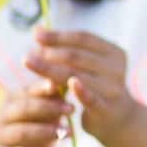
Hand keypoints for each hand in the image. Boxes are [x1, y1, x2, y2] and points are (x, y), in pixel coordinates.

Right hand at [0, 78, 72, 146]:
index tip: (64, 86)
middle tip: (72, 110)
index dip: (46, 88)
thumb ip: (57, 95)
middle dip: (49, 108)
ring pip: (19, 132)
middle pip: (24, 108)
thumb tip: (73, 75)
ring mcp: (0, 135)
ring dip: (44, 132)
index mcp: (14, 98)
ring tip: (68, 132)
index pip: (30, 90)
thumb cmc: (42, 125)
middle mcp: (3, 114)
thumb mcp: (51, 110)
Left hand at [24, 28, 140, 143]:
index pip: (84, 39)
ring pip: (75, 75)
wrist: (118, 117)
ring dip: (48, 69)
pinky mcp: (106, 108)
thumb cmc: (97, 86)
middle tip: (28, 54)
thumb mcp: (86, 65)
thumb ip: (65, 47)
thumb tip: (37, 29)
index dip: (59, 36)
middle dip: (50, 53)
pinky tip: (54, 85)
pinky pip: (89, 98)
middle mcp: (117, 68)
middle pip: (77, 56)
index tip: (36, 36)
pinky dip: (75, 90)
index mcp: (114, 53)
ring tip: (28, 64)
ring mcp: (113, 88)